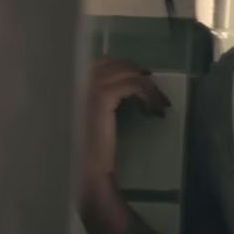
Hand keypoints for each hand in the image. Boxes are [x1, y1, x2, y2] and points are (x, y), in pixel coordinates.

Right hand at [79, 56, 170, 184]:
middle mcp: (78, 82)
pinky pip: (133, 84)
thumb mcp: (93, 117)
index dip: (123, 66)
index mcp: (74, 85)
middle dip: (136, 72)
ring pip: (127, 73)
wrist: (87, 170)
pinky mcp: (102, 98)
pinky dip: (148, 93)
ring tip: (159, 102)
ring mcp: (88, 88)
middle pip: (114, 63)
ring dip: (147, 85)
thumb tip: (123, 82)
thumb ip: (100, 98)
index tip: (142, 76)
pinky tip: (153, 109)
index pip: (101, 63)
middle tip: (154, 90)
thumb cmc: (91, 150)